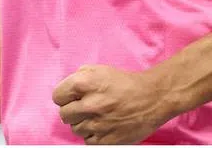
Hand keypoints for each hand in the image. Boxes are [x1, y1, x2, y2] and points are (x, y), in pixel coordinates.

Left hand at [52, 64, 170, 144]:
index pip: (57, 96)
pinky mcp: (105, 141)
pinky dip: (94, 134)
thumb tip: (68, 90)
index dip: (66, 95)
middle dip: (74, 110)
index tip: (74, 96)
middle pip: (64, 114)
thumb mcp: (102, 70)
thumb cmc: (127, 83)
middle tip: (87, 107)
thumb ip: (81, 76)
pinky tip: (105, 125)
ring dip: (84, 123)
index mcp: (86, 83)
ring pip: (75, 129)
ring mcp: (97, 124)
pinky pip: (87, 141)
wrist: (153, 98)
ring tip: (100, 116)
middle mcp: (90, 104)